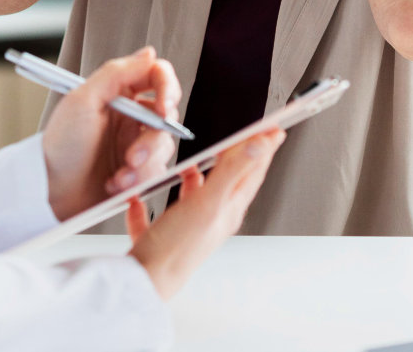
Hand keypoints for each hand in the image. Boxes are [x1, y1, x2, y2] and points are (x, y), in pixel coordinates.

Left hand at [42, 46, 181, 221]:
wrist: (52, 191)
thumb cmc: (61, 145)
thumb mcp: (83, 101)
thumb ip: (116, 73)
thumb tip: (149, 54)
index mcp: (119, 92)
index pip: (156, 76)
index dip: (167, 88)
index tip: (164, 108)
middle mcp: (132, 115)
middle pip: (167, 115)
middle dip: (152, 139)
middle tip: (133, 156)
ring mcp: (137, 143)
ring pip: (164, 146)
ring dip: (144, 164)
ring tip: (119, 175)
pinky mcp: (139, 170)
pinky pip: (156, 171)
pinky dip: (138, 180)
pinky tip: (115, 184)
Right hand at [127, 129, 284, 299]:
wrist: (146, 282)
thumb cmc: (178, 248)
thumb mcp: (208, 202)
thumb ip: (232, 170)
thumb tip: (260, 145)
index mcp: (227, 209)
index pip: (252, 172)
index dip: (264, 148)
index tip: (274, 130)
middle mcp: (211, 218)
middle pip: (228, 181)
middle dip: (235, 158)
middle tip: (244, 139)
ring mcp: (187, 228)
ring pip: (193, 197)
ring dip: (192, 177)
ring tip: (190, 162)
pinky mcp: (161, 237)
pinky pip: (157, 216)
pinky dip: (149, 204)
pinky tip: (138, 199)